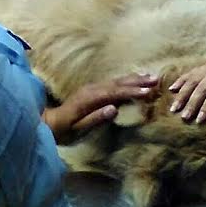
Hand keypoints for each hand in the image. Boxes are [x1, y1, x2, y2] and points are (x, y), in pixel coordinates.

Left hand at [43, 73, 157, 142]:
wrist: (49, 123)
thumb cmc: (64, 130)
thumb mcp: (78, 129)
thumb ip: (95, 119)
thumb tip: (114, 109)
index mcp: (89, 98)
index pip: (114, 93)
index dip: (131, 91)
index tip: (147, 91)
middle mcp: (92, 89)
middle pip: (118, 83)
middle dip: (138, 81)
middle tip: (156, 79)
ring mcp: (93, 87)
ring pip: (117, 80)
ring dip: (134, 78)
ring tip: (150, 76)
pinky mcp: (94, 89)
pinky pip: (113, 82)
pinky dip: (126, 80)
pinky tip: (134, 79)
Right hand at [168, 51, 205, 122]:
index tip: (198, 120)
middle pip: (201, 89)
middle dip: (191, 103)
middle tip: (183, 117)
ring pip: (192, 81)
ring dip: (182, 94)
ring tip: (174, 107)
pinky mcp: (203, 66)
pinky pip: (190, 73)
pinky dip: (180, 80)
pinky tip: (171, 88)